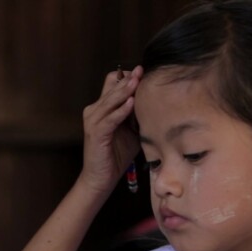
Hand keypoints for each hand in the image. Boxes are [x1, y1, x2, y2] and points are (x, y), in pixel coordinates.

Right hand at [79, 66, 142, 193]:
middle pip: (111, 87)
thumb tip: (158, 103)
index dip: (127, 76)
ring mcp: (93, 121)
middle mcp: (94, 111)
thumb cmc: (117, 155)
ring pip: (110, 100)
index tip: (144, 72)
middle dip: (128, 79)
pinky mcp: (96, 133)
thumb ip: (139, 116)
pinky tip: (132, 103)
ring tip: (137, 81)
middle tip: (143, 71)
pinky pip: (110, 118)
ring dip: (124, 91)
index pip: (112, 82)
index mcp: (102, 108)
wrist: (101, 178)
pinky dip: (121, 110)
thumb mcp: (132, 131)